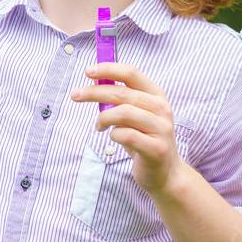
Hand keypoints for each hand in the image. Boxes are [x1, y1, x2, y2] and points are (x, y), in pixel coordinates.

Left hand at [72, 63, 182, 193]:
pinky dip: (113, 135)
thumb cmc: (144, 139)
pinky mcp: (156, 148)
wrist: (165, 171)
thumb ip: (120, 98)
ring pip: (123, 113)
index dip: (108, 69)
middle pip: (122, 93)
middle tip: (76, 95)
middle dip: (94, 92)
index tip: (88, 71)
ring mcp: (161, 128)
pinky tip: (113, 137)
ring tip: (99, 125)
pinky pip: (125, 135)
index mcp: (156, 94)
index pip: (131, 73)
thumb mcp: (134, 114)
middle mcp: (161, 108)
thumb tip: (96, 82)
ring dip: (104, 117)